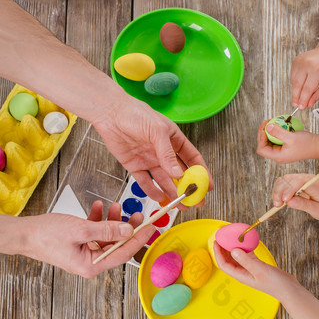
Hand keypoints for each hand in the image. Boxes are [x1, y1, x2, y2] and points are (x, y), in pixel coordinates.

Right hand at [23, 201, 154, 276]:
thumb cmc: (46, 235)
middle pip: (117, 244)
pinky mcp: (80, 243)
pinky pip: (96, 232)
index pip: (123, 253)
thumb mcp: (80, 230)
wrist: (24, 233)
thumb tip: (128, 230)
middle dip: (127, 228)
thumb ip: (106, 230)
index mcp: (92, 265)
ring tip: (116, 206)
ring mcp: (85, 253)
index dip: (139, 239)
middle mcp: (91, 262)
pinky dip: (98, 219)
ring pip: (108, 236)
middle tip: (138, 214)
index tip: (151, 227)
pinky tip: (97, 207)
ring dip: (112, 220)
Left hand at [93, 93, 213, 204]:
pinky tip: (159, 198)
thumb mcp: (157, 131)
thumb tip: (178, 174)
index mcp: (174, 140)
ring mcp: (150, 160)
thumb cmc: (136, 114)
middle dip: (188, 188)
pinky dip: (152, 191)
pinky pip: (145, 182)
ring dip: (172, 192)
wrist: (110, 113)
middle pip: (179, 173)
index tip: (208, 186)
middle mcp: (163, 152)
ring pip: (164, 180)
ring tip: (179, 205)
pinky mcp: (135, 166)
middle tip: (195, 201)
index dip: (201, 172)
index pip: (192, 158)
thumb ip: (167, 154)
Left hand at [214, 243, 297, 299]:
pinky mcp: (257, 266)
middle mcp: (243, 272)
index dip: (217, 253)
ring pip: (237, 256)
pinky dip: (245, 247)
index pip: (223, 264)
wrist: (288, 289)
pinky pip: (247, 255)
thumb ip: (246, 260)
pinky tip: (246, 240)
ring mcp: (250, 269)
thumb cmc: (274, 283)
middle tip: (221, 236)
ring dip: (233, 247)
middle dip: (222, 249)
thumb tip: (233, 250)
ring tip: (231, 237)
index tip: (216, 241)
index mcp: (240, 275)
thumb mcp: (259, 270)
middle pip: (228, 260)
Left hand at [256, 120, 316, 162]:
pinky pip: (275, 140)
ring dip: (268, 132)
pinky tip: (277, 125)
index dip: (260, 138)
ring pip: (269, 142)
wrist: (317, 146)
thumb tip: (267, 127)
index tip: (264, 128)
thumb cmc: (306, 143)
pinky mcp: (284, 148)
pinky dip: (275, 133)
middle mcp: (277, 156)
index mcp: (277, 156)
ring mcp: (280, 152)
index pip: (261, 149)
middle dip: (263, 133)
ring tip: (271, 122)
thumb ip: (278, 132)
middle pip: (263, 145)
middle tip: (266, 121)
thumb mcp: (291, 137)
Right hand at [272, 173, 318, 220]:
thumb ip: (305, 206)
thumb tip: (290, 202)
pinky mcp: (295, 182)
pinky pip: (282, 183)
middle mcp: (306, 178)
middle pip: (288, 179)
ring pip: (283, 180)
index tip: (284, 201)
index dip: (289, 190)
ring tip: (277, 204)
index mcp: (314, 183)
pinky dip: (278, 191)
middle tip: (277, 205)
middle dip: (280, 192)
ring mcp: (300, 179)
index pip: (299, 181)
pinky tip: (279, 200)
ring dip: (277, 191)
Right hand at [290, 47, 318, 108]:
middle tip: (296, 105)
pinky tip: (299, 85)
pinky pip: (292, 76)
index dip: (303, 100)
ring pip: (293, 81)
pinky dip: (295, 83)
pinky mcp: (295, 61)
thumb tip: (309, 104)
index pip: (307, 89)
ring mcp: (299, 61)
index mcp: (316, 69)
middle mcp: (306, 64)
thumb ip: (318, 93)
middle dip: (296, 97)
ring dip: (295, 90)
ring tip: (298, 96)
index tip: (301, 107)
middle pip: (297, 86)